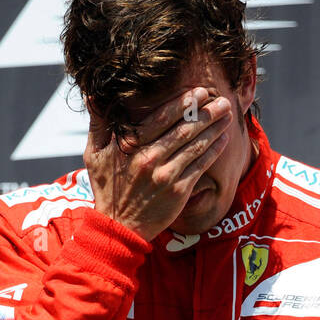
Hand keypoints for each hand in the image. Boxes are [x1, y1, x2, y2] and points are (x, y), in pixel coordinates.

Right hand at [83, 87, 232, 241]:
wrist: (118, 228)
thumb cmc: (107, 188)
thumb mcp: (94, 154)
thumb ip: (97, 123)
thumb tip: (91, 94)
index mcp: (130, 146)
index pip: (161, 118)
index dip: (183, 103)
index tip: (199, 92)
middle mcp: (149, 158)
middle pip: (183, 129)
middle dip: (206, 112)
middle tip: (222, 100)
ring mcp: (165, 176)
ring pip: (195, 146)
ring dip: (214, 128)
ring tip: (227, 114)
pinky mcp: (178, 192)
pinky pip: (200, 166)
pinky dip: (214, 151)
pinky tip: (223, 139)